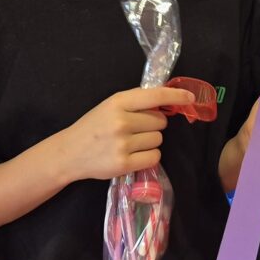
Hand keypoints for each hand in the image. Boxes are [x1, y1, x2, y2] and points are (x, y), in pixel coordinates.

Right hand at [61, 86, 194, 181]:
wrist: (69, 153)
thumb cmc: (93, 126)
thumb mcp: (110, 106)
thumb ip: (135, 102)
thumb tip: (167, 102)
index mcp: (118, 102)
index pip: (155, 96)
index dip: (176, 96)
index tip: (190, 98)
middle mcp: (121, 122)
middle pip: (160, 121)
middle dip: (153, 124)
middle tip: (135, 129)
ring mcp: (123, 144)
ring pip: (158, 140)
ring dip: (150, 141)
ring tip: (129, 142)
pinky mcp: (124, 164)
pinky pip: (154, 157)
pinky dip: (149, 156)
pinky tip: (133, 155)